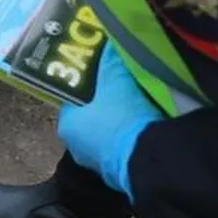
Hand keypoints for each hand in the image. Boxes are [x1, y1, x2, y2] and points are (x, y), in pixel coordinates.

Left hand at [56, 44, 163, 198]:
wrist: (149, 158)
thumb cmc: (122, 117)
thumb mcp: (116, 80)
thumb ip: (110, 62)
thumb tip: (110, 45)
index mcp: (68, 125)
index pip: (73, 98)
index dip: (87, 83)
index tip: (102, 71)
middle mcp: (78, 147)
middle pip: (93, 115)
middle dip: (107, 101)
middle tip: (122, 82)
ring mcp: (100, 163)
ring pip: (110, 131)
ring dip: (122, 118)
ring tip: (139, 98)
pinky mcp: (122, 172)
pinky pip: (126, 145)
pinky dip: (134, 133)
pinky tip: (148, 119)